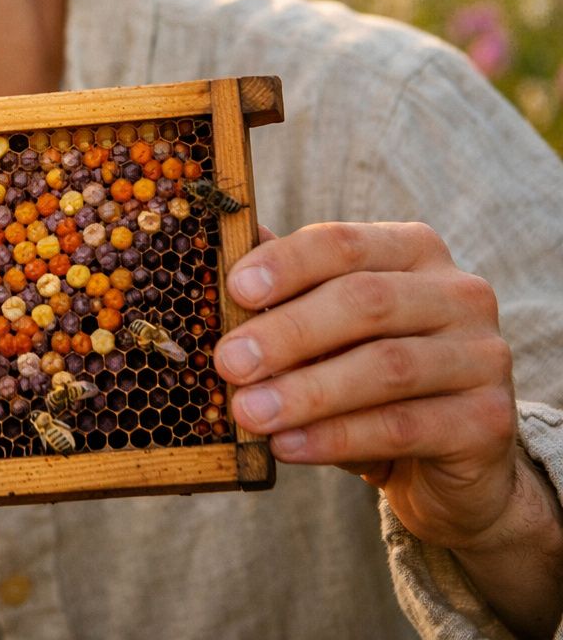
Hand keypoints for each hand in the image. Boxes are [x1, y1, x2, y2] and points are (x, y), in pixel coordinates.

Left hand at [215, 222, 518, 551]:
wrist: (441, 466)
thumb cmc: (364, 381)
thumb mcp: (322, 334)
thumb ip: (282, 295)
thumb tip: (219, 252)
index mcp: (412, 251)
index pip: (343, 243)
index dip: (287, 264)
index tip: (235, 290)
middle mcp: (458, 293)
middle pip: (366, 301)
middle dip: (288, 332)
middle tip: (229, 362)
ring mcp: (483, 355)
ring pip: (385, 367)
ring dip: (306, 391)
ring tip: (248, 413)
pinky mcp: (490, 419)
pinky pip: (403, 425)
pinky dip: (336, 437)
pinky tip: (288, 447)